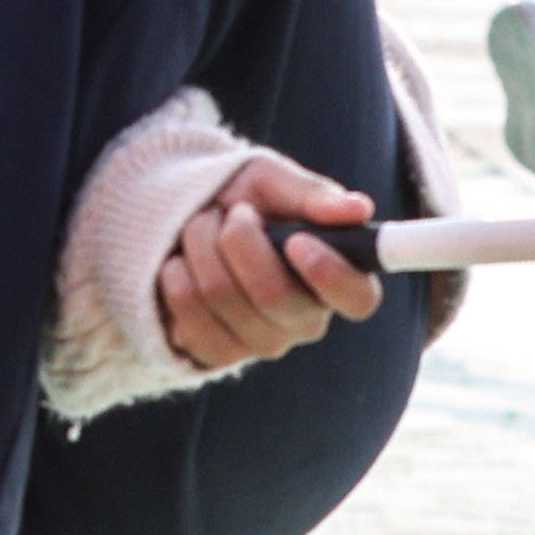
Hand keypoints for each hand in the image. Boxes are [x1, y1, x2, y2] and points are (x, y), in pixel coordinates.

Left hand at [157, 151, 386, 371]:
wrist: (181, 222)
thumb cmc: (242, 201)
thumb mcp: (273, 182)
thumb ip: (313, 194)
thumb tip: (359, 209)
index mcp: (336, 277)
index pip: (358, 298)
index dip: (331, 274)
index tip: (297, 240)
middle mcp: (305, 319)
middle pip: (273, 293)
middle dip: (237, 238)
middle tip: (232, 213)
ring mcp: (261, 342)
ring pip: (221, 295)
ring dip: (200, 245)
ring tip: (201, 228)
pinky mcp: (216, 353)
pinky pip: (188, 310)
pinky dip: (175, 272)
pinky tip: (182, 263)